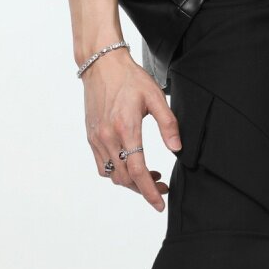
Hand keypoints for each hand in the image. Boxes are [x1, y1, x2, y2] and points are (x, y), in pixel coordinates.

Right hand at [82, 50, 181, 211]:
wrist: (101, 64)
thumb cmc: (130, 78)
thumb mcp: (156, 97)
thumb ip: (168, 125)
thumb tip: (177, 149)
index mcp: (125, 128)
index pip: (137, 170)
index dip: (150, 191)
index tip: (160, 204)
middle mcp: (107, 136)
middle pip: (125, 178)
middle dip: (144, 188)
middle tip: (162, 185)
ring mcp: (96, 138)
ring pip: (112, 175)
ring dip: (131, 182)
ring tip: (149, 176)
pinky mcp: (91, 137)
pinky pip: (101, 166)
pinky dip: (116, 172)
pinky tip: (129, 164)